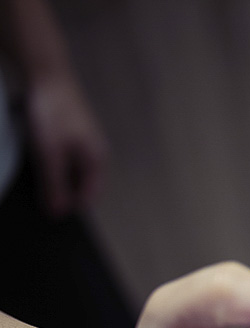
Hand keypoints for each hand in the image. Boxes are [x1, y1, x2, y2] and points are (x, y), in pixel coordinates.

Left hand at [24, 71, 108, 215]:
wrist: (46, 74)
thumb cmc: (53, 111)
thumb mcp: (49, 153)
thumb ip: (54, 184)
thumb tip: (56, 212)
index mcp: (97, 160)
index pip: (88, 198)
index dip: (68, 206)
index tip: (47, 210)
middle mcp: (93, 153)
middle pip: (78, 185)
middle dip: (59, 191)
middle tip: (37, 191)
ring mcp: (82, 142)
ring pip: (68, 171)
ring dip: (51, 175)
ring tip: (34, 168)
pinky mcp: (69, 133)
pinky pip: (60, 157)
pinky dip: (48, 161)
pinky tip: (33, 154)